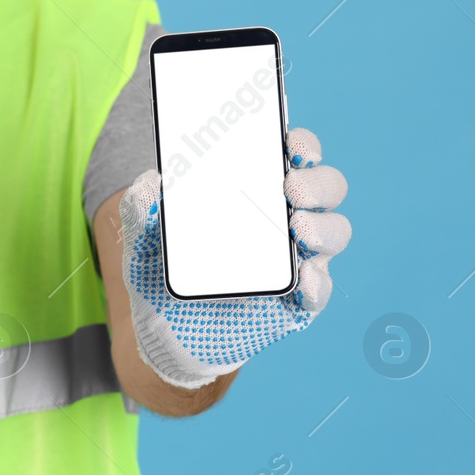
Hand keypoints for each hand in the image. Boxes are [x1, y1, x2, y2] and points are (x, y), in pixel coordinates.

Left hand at [117, 127, 351, 388]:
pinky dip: (318, 283)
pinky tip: (303, 278)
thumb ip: (142, 208)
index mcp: (254, 191)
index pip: (292, 156)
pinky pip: (319, 291)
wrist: (161, 331)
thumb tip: (151, 182)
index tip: (290, 144)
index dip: (301, 144)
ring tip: (296, 229)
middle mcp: (283, 219)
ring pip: (332, 233)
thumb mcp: (142, 236)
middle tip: (291, 187)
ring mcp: (294, 260)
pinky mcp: (295, 302)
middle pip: (325, 189)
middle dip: (317, 183)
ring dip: (323, 227)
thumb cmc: (159, 271)